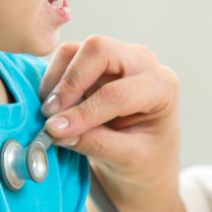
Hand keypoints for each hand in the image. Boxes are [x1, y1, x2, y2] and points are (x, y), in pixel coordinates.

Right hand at [38, 36, 181, 204]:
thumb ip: (96, 144)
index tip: (56, 130)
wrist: (148, 160)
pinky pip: (66, 59)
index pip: (117, 93)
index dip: (84, 112)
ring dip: (56, 79)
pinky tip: (52, 107)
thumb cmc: (147, 160)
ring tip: (49, 113)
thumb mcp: (129, 160)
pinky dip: (53, 80)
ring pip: (76, 50)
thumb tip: (57, 130)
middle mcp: (142, 63)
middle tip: (50, 113)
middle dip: (69, 81)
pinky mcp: (95, 62)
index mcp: (162, 87)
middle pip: (99, 50)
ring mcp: (118, 58)